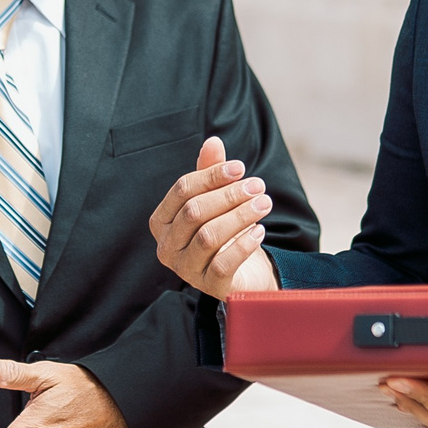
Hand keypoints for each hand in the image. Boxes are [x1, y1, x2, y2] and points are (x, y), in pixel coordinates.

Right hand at [150, 136, 280, 297]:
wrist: (240, 272)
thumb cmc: (224, 231)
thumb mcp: (217, 200)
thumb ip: (211, 173)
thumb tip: (213, 141)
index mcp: (162, 221)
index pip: (181, 190)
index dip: (211, 176)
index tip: (240, 168)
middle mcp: (167, 246)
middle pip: (194, 212)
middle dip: (228, 195)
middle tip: (258, 185)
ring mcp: (184, 269)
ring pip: (208, 236)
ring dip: (240, 216)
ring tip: (264, 203)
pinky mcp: (207, 286)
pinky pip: (223, 264)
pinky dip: (243, 245)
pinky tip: (260, 230)